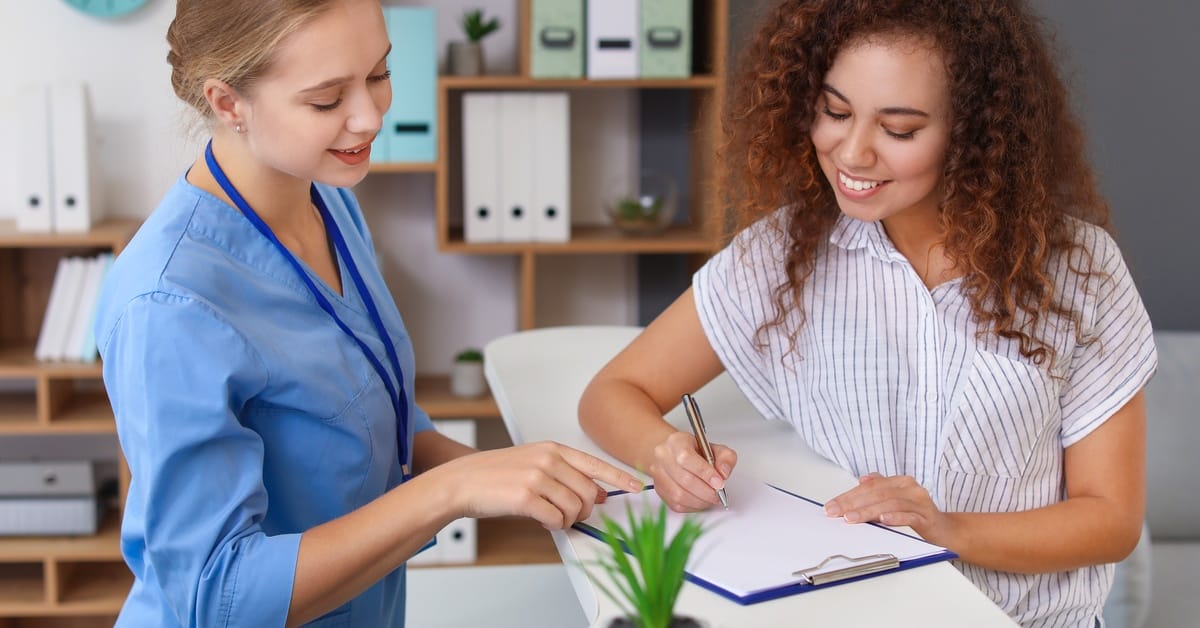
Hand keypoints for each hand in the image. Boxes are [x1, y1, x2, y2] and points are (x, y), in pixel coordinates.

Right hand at [441, 441, 642, 529]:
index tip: (637, 486)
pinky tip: (540, 519)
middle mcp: (549, 460)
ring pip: (575, 509)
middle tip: (569, 515)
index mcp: (553, 449)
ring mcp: (538, 477)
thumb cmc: (497, 475)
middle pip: (589, 493)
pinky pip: (556, 520)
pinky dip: (552, 525)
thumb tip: (598, 493)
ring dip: (566, 520)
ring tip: (549, 516)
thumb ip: (565, 474)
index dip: (619, 478)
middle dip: (584, 511)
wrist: (462, 481)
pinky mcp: (526, 497)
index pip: (596, 464)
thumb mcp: (534, 464)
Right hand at [647, 431, 737, 511]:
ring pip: (679, 495)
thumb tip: (723, 473)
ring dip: (700, 501)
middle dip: (706, 491)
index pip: (686, 458)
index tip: (719, 483)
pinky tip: (701, 500)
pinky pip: (676, 504)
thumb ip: (725, 457)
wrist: (676, 454)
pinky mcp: (659, 490)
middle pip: (684, 479)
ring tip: (711, 498)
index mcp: (676, 442)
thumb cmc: (695, 451)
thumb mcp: (715, 448)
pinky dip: (693, 506)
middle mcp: (663, 457)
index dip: (705, 473)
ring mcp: (658, 474)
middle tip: (718, 494)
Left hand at [823, 473, 957, 546]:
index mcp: (900, 482)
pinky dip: (895, 518)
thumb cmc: (918, 515)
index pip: (869, 487)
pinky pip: (909, 516)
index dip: (848, 496)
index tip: (832, 506)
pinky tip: (883, 521)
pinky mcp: (927, 517)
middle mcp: (910, 488)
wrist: (946, 531)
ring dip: (868, 511)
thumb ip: (881, 489)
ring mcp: (919, 501)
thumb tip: (862, 480)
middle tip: (836, 513)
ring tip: (852, 518)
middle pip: (877, 494)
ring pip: (889, 504)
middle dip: (852, 503)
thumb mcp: (896, 500)